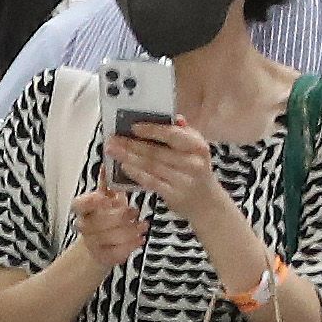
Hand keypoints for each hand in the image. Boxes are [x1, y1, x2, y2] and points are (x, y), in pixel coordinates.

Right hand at [69, 185, 148, 266]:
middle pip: (98, 222)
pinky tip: (139, 239)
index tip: (105, 198)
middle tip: (135, 212)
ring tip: (143, 226)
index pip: (79, 204)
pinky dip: (130, 246)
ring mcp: (92, 242)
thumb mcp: (108, 198)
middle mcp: (84, 225)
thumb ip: (108, 183)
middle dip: (119, 217)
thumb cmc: (105, 217)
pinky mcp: (102, 256)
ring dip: (129, 232)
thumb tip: (107, 163)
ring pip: (109, 238)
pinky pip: (115, 252)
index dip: (91, 202)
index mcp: (84, 209)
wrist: (100, 244)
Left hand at [107, 118, 232, 227]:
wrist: (208, 204)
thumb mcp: (196, 149)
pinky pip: (151, 182)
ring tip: (113, 151)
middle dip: (131, 144)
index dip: (152, 130)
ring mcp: (183, 180)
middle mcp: (193, 163)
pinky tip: (124, 167)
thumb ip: (184, 132)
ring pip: (151, 166)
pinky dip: (136, 173)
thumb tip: (173, 117)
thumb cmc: (198, 171)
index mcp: (198, 146)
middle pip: (157, 151)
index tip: (133, 126)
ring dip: (129, 158)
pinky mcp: (174, 195)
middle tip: (112, 139)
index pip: (173, 134)